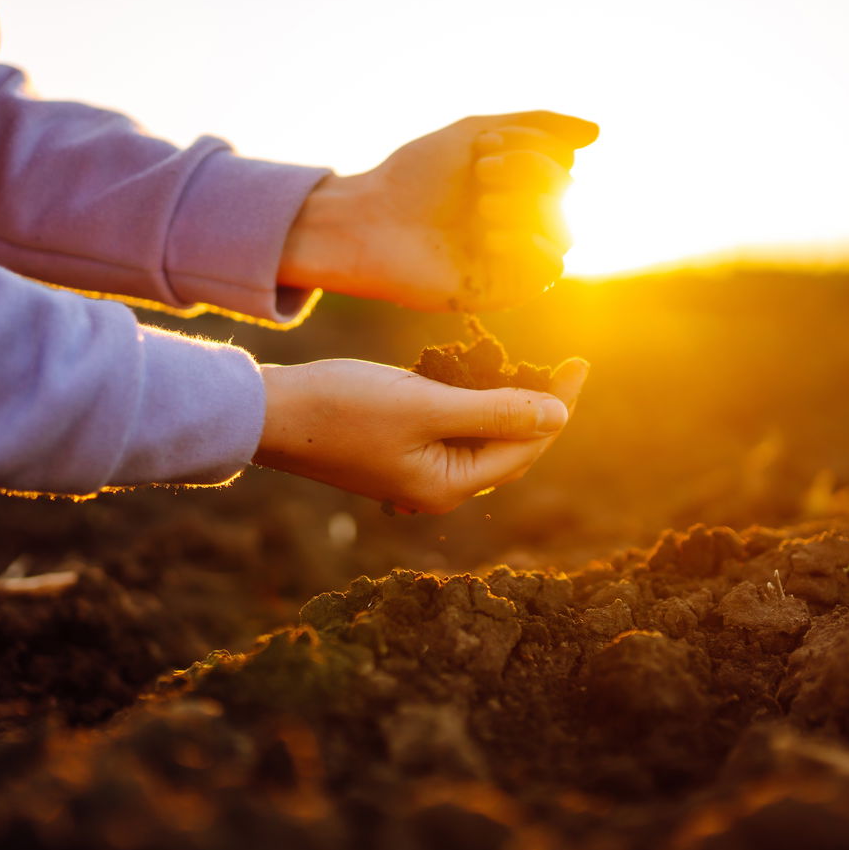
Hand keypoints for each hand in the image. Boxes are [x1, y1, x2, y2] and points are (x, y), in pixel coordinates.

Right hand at [253, 357, 588, 512]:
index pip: (526, 447)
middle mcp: (438, 488)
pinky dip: (469, 403)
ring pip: (480, 438)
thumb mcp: (426, 404)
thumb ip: (494, 410)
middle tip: (562, 363)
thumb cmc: (343, 407)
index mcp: (449, 486)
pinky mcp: (398, 451)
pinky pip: (451, 430)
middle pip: (509, 448)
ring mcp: (416, 472)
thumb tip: (559, 416)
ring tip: (524, 363)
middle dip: (538, 407)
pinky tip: (472, 374)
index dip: (559, 405)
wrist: (269, 414)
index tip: (579, 362)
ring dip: (503, 402)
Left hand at [281, 111, 598, 311]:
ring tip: (483, 207)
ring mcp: (515, 253)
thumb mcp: (474, 132)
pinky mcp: (504, 288)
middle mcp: (521, 216)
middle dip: (530, 172)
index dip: (535, 147)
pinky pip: (550, 269)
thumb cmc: (412, 178)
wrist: (368, 223)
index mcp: (516, 179)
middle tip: (480, 172)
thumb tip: (600, 134)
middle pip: (567, 191)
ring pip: (565, 229)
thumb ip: (538, 126)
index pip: (563, 161)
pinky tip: (493, 238)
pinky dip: (533, 248)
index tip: (484, 145)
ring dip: (529, 208)